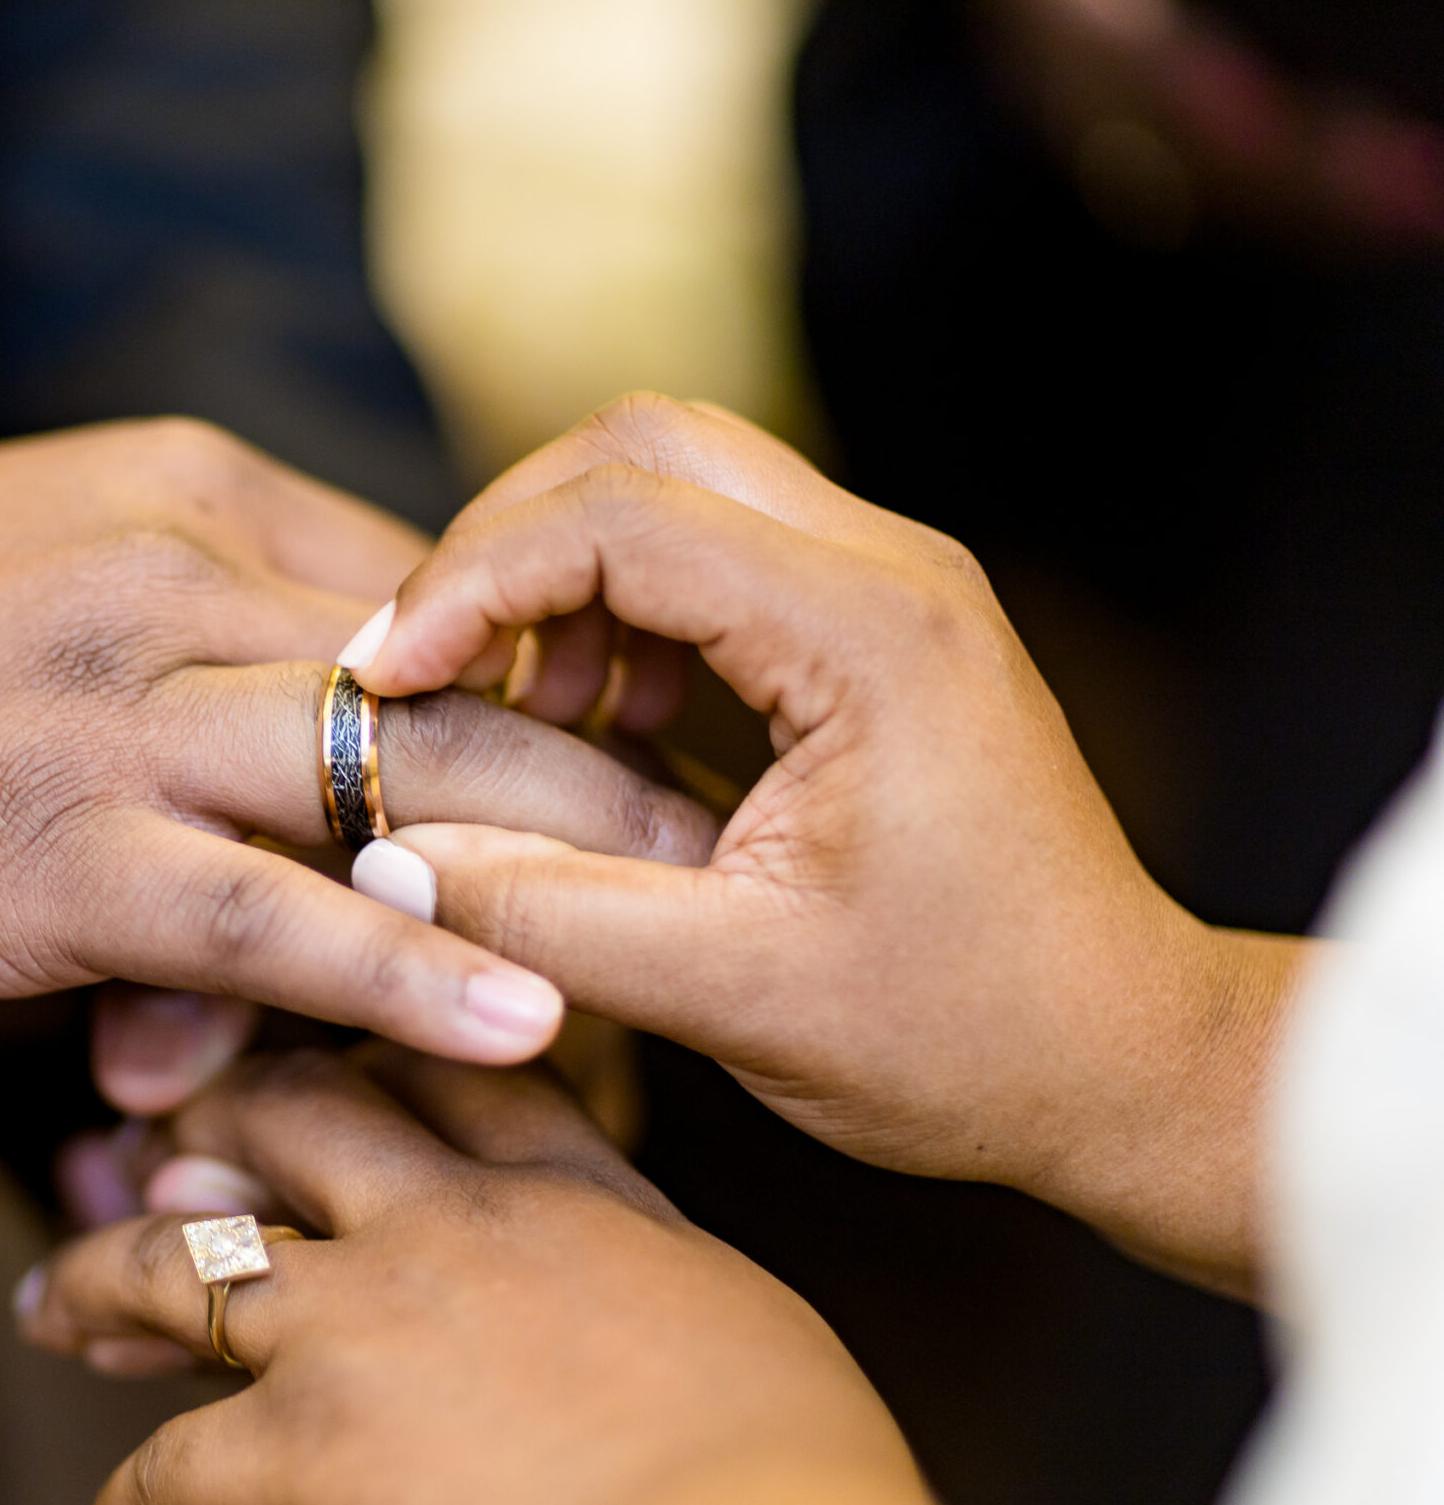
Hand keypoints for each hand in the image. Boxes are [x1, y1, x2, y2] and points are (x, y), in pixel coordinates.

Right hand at [0, 420, 714, 1069]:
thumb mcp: (34, 558)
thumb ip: (189, 599)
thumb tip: (322, 670)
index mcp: (178, 491)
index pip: (426, 576)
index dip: (550, 667)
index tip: (646, 742)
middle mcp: (174, 579)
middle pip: (456, 662)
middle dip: (609, 755)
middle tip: (736, 834)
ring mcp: (119, 713)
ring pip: (397, 777)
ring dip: (560, 862)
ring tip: (699, 935)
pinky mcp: (63, 850)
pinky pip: (277, 912)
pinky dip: (415, 967)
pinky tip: (532, 1020)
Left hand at [18, 1050, 1074, 1504]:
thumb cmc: (790, 1472)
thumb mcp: (742, 1318)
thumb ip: (651, 1273)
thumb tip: (639, 1290)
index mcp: (566, 1190)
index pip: (444, 1068)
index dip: (369, 1044)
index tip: (324, 1046)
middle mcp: (446, 1226)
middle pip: (288, 1116)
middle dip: (210, 1115)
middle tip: (156, 1140)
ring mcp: (359, 1323)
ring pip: (178, 1260)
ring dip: (100, 1277)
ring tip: (53, 1302)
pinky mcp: (301, 1444)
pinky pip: (168, 1463)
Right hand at [345, 395, 1305, 1291]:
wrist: (1119, 1058)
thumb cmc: (966, 1039)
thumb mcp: (737, 998)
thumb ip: (550, 922)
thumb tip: (384, 864)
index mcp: (868, 636)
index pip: (618, 517)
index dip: (472, 583)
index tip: (389, 683)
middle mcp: (889, 572)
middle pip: (642, 446)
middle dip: (505, 541)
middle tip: (430, 671)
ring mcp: (888, 587)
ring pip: (673, 482)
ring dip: (562, 574)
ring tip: (515, 715)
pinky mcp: (872, 625)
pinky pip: (712, 551)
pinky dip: (617, 609)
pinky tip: (593, 729)